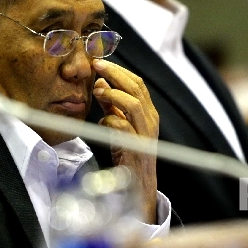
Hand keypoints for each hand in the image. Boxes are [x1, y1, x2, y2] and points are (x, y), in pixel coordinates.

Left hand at [91, 59, 158, 222]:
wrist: (138, 186)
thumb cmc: (128, 154)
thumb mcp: (119, 125)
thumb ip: (111, 105)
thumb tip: (101, 82)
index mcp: (148, 112)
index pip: (137, 83)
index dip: (119, 70)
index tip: (99, 61)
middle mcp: (151, 120)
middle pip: (137, 88)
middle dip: (115, 74)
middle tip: (97, 65)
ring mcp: (146, 134)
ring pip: (134, 105)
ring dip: (114, 94)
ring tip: (97, 90)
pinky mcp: (137, 148)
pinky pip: (124, 127)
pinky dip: (111, 119)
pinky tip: (101, 120)